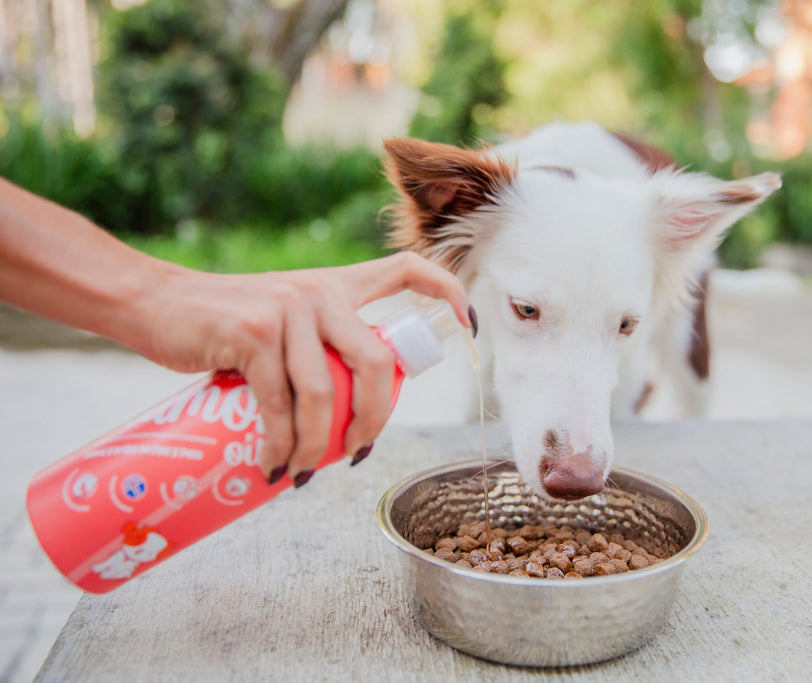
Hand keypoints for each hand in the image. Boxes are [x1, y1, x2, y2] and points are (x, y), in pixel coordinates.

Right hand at [129, 252, 471, 481]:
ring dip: (319, 447)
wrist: (154, 305)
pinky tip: (274, 465)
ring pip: (325, 393)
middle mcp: (319, 291)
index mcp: (335, 285)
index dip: (446, 291)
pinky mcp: (251, 334)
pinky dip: (281, 445)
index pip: (406, 268)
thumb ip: (317, 342)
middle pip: (375, 361)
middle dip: (376, 418)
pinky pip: (281, 404)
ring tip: (305, 472)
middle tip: (358, 453)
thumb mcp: (283, 319)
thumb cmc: (223, 325)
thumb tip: (349, 410)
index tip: (468, 327)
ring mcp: (286, 311)